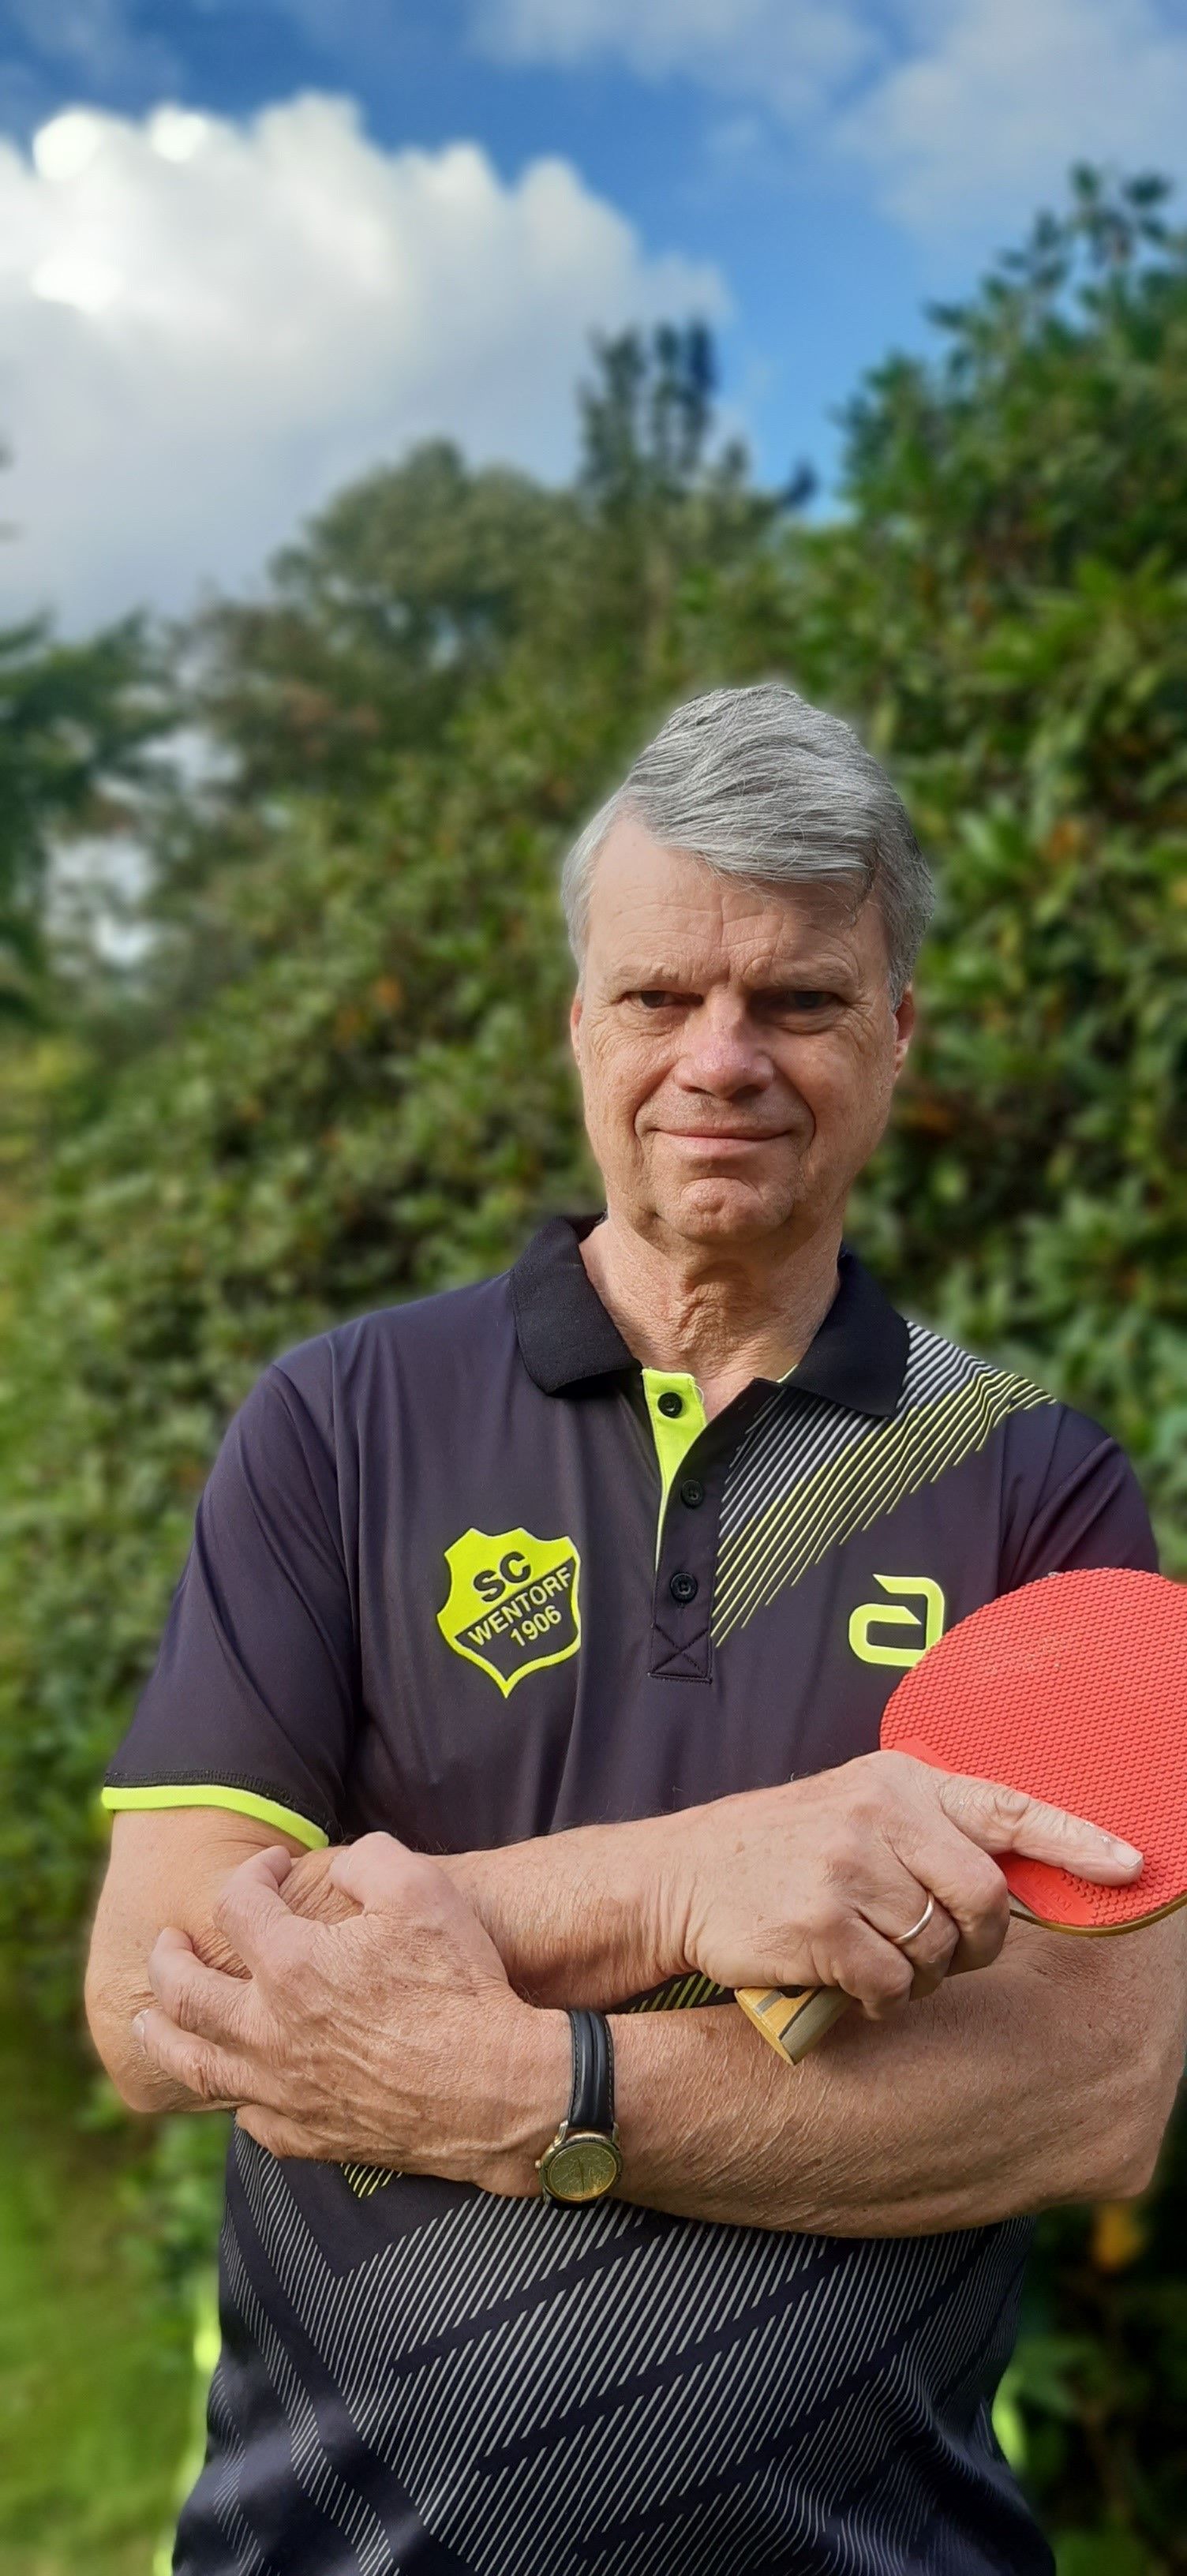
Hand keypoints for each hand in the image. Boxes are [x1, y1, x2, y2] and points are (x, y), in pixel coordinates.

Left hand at [135, 1834, 567, 2190]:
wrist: (498, 2088)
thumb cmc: (461, 1985)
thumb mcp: (422, 1890)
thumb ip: (366, 1859)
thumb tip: (335, 1865)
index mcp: (291, 1966)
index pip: (238, 1904)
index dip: (252, 1873)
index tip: (274, 1866)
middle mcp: (269, 2032)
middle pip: (182, 1993)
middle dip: (168, 1957)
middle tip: (169, 1941)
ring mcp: (282, 2091)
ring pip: (194, 2065)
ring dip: (161, 2035)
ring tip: (146, 2021)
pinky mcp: (308, 2135)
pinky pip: (249, 2119)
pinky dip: (235, 2095)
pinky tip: (238, 2083)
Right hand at [663, 1752, 1142, 2019]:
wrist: (679, 1879)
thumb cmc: (779, 1853)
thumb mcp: (854, 1811)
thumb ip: (927, 1831)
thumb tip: (1013, 1883)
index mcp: (897, 1781)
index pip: (1008, 1808)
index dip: (1076, 1840)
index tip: (1132, 1865)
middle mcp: (878, 1814)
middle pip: (985, 1898)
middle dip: (978, 1942)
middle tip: (942, 1954)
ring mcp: (847, 1866)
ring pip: (941, 1950)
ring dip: (921, 1975)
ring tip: (874, 1957)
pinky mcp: (821, 1924)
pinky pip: (894, 1987)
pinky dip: (881, 2001)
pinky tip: (846, 1982)